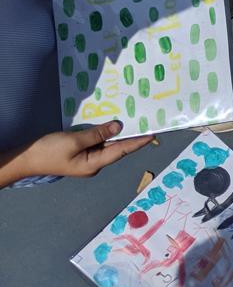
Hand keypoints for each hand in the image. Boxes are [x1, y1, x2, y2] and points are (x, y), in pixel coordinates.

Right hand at [3, 122, 153, 184]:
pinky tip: (110, 125)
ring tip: (133, 122)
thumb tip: (118, 127)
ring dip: (117, 134)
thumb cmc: (49, 151)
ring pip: (107, 145)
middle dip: (130, 136)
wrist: (25, 159)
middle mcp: (94, 164)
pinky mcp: (80, 153)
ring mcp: (87, 159)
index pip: (122, 151)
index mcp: (94, 164)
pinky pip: (97, 143)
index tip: (153, 135)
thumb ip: (97, 134)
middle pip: (116, 148)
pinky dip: (104, 134)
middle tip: (145, 123)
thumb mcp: (74, 140)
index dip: (138, 142)